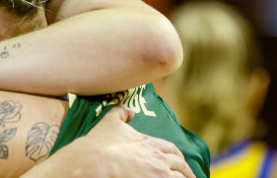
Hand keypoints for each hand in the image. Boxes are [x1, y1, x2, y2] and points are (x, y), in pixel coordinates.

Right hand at [22, 104, 195, 177]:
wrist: (93, 161)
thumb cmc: (100, 143)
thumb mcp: (109, 121)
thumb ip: (121, 111)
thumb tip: (130, 110)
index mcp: (150, 143)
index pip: (172, 150)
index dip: (177, 156)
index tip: (180, 161)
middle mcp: (158, 160)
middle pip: (180, 166)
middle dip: (186, 171)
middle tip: (188, 176)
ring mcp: (157, 175)